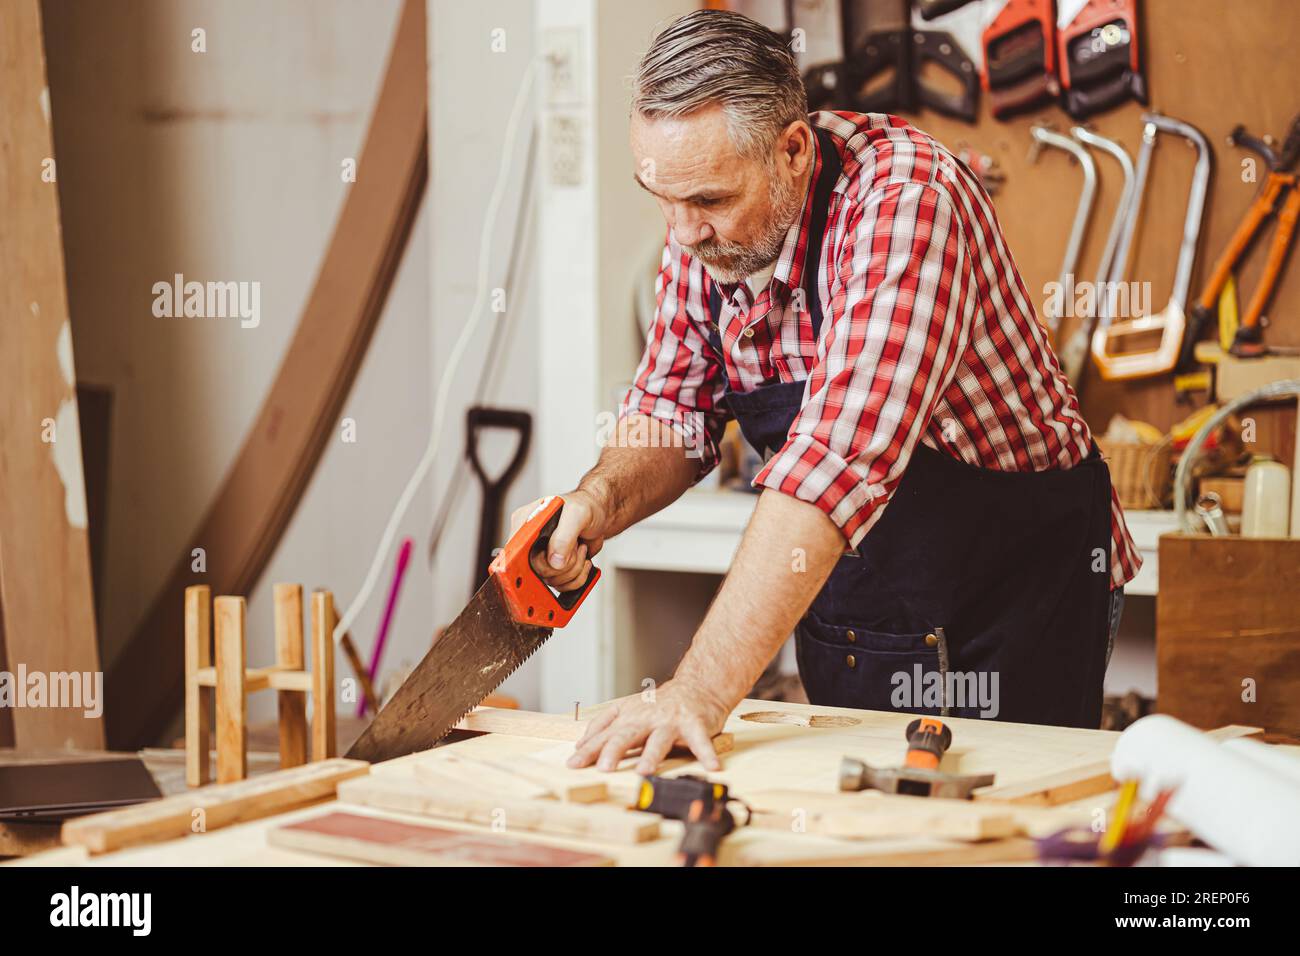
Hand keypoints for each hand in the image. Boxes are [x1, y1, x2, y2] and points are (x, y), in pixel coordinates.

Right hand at [508, 489, 606, 592]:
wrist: (600, 516)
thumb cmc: (586, 507)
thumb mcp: (577, 514)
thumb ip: (564, 535)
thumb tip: (555, 561)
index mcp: (526, 523)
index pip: (515, 548)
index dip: (525, 560)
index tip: (544, 563)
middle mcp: (530, 542)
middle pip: (535, 570)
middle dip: (563, 564)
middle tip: (575, 547)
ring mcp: (541, 557)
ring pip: (550, 580)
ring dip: (573, 570)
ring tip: (580, 549)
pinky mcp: (553, 568)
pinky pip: (561, 585)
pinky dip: (577, 578)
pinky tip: (583, 560)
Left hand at [567, 678, 731, 773]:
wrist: (696, 688)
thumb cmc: (660, 705)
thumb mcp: (628, 710)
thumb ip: (605, 725)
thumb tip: (581, 744)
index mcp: (629, 716)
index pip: (605, 734)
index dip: (589, 748)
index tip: (573, 763)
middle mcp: (647, 718)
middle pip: (627, 734)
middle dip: (614, 750)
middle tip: (603, 768)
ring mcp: (671, 721)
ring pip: (659, 739)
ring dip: (651, 756)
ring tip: (644, 772)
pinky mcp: (695, 724)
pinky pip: (701, 741)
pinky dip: (706, 753)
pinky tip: (712, 767)